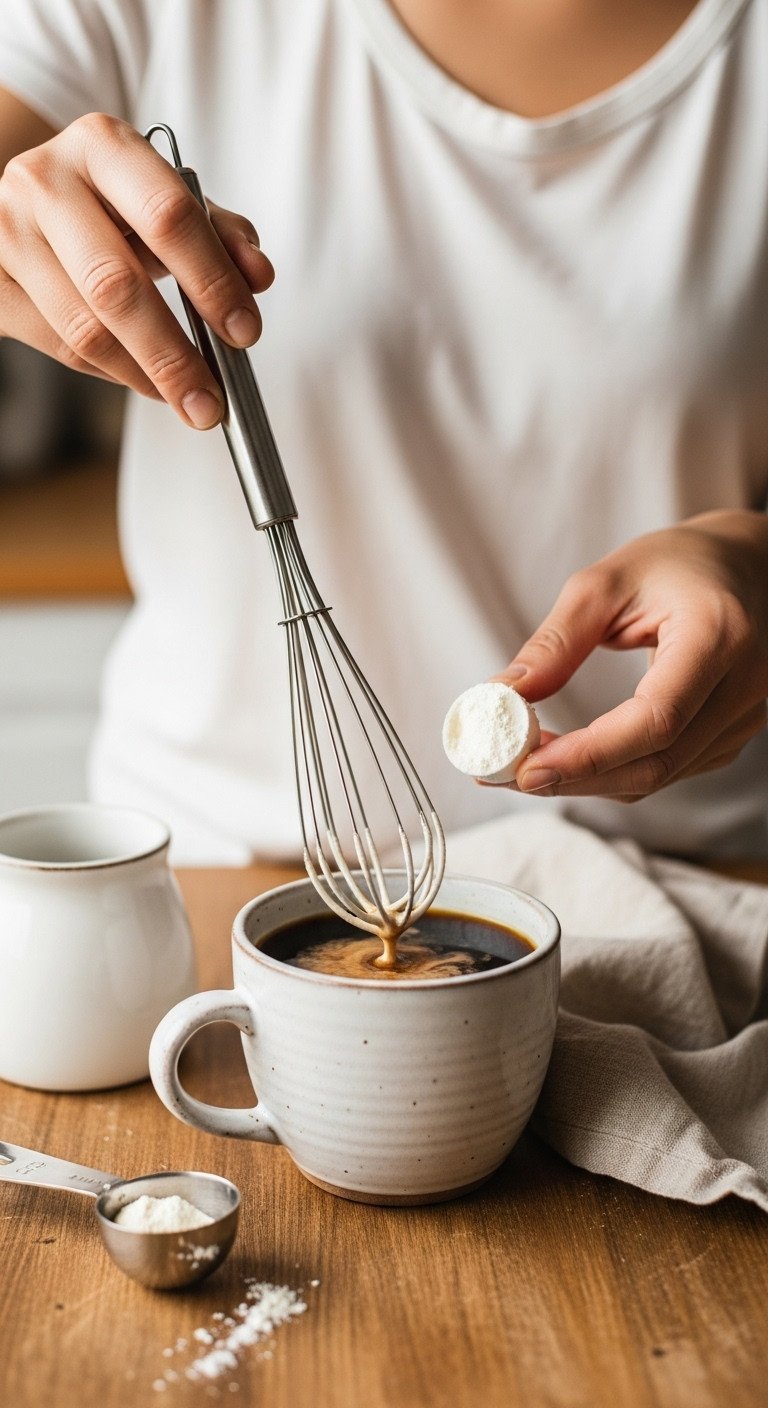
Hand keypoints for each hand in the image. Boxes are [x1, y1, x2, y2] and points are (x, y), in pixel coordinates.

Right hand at [0, 112, 273, 427]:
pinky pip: (59, 345)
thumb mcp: (166, 200)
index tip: (244, 332)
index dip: (212, 280)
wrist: (28, 202)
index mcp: (103, 145)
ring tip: (185, 400)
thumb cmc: (109, 203)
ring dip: (144, 375)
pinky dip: (111, 372)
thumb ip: (220, 233)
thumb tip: (258, 276)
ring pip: (84, 327)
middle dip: (173, 355)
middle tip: (212, 401)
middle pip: (116, 285)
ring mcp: (7, 230)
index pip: (168, 216)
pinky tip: (141, 378)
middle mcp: (45, 180)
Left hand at [495, 511, 767, 800]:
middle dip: (577, 778)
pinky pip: (671, 770)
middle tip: (511, 775)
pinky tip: (573, 761)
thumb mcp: (606, 582)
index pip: (656, 718)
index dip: (590, 753)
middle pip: (657, 760)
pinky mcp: (733, 733)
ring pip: (662, 776)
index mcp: (719, 634)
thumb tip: (505, 696)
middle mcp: (746, 683)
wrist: (744, 565)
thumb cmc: (678, 564)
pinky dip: (616, 773)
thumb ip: (557, 642)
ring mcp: (747, 714)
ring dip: (590, 781)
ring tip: (528, 766)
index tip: (528, 766)